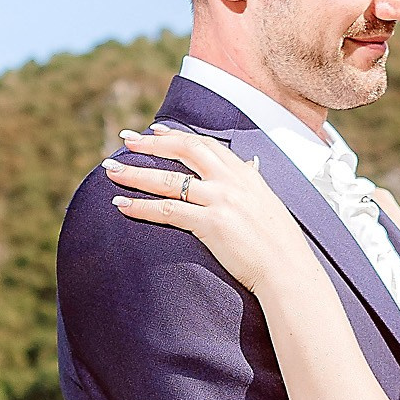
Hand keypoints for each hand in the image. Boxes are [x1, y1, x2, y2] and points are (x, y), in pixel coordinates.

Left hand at [104, 129, 317, 296]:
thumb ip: (253, 182)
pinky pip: (167, 211)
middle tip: (125, 141)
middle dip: (151, 144)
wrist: (288, 268)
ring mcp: (220, 201)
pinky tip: (121, 206)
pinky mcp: (210, 224)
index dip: (176, 135)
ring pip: (168, 180)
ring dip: (136, 174)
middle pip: (184, 151)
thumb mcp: (267, 202)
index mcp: (244, 174)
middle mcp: (231, 181)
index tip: (154, 130)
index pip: (204, 144)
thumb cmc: (279, 242)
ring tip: (111, 171)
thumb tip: (249, 166)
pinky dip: (141, 207)